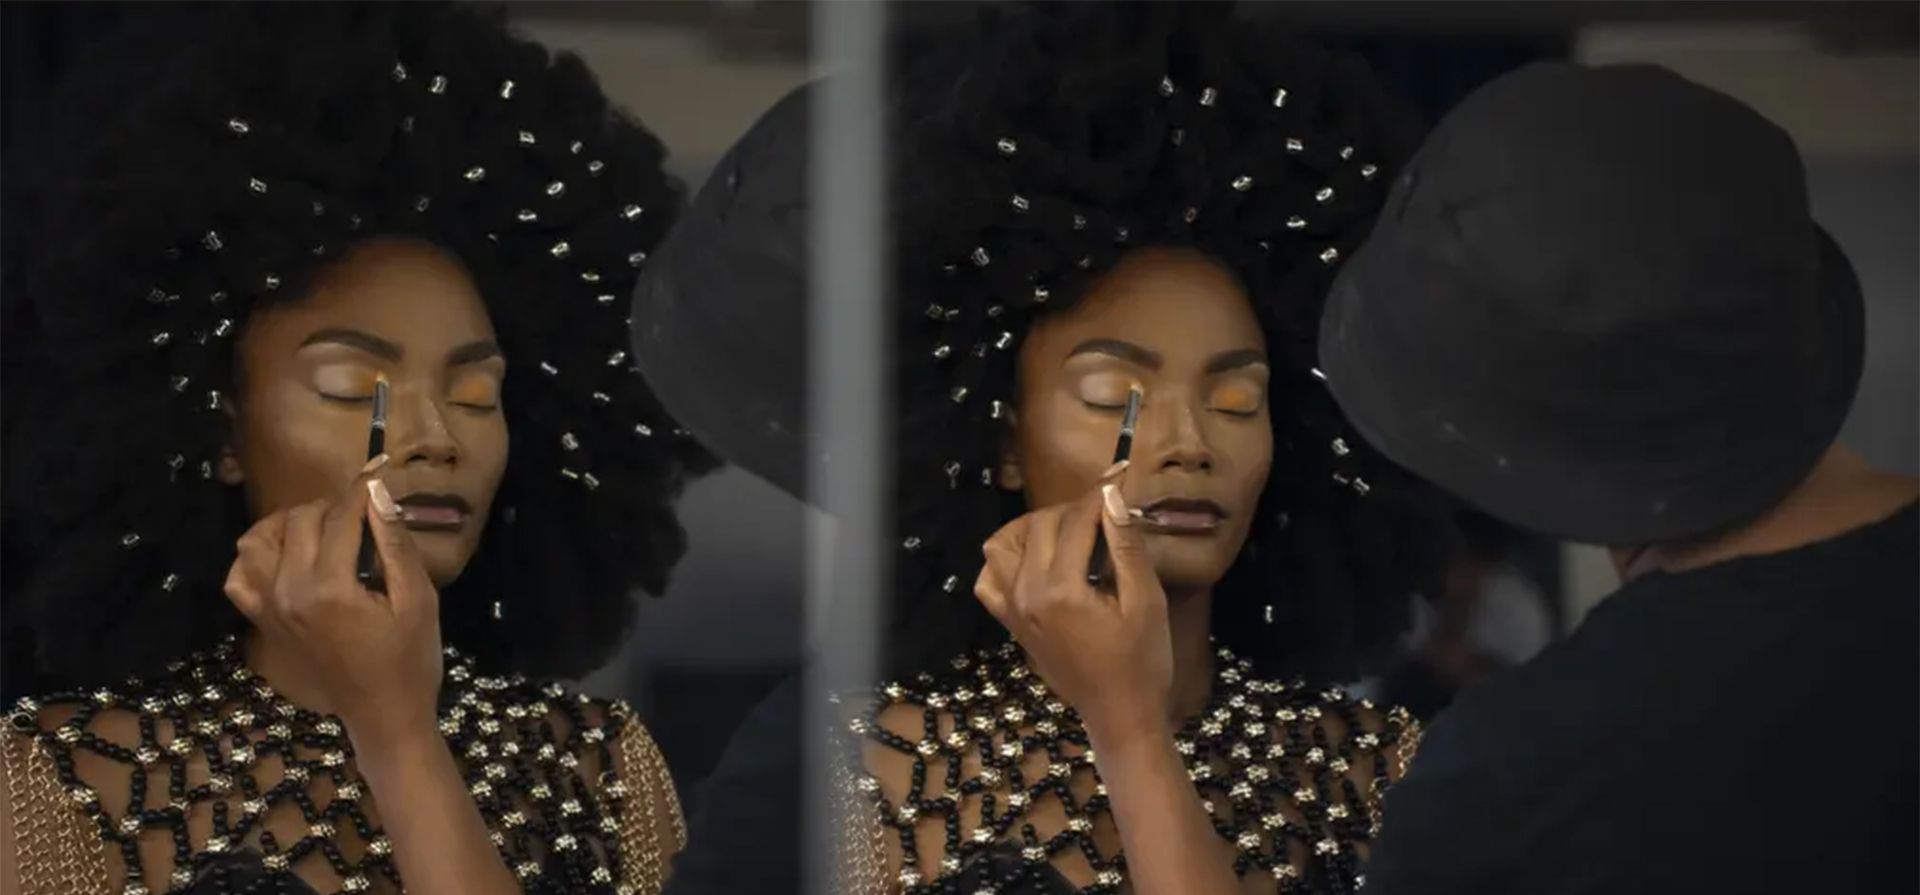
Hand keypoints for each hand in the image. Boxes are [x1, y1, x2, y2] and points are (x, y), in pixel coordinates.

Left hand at [223, 455, 443, 748]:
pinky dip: (257, 558)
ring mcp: (268, 608)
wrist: (383, 714)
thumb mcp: (418, 599)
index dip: (364, 486)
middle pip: (301, 520)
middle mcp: (288, 592)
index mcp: (330, 587)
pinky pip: (239, 577)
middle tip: (364, 509)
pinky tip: (287, 558)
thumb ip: (394, 543)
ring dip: (290, 523)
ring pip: (259, 540)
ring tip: (323, 528)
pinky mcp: (262, 622)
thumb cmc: (410, 658)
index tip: (381, 466)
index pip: (342, 516)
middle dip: (333, 504)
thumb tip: (377, 491)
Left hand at [973, 473, 1174, 744]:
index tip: (1119, 480)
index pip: (1076, 522)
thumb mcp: (1146, 601)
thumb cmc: (1142, 661)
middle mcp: (1026, 593)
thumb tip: (1111, 496)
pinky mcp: (1010, 623)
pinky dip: (1007, 562)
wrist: (1121, 715)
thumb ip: (1125, 546)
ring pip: (1003, 545)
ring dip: (1033, 528)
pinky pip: (989, 580)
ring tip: (1069, 533)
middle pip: (1040, 526)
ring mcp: (1012, 610)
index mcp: (1061, 588)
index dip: (1099, 497)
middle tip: (1105, 514)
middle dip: (1072, 510)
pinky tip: (1038, 563)